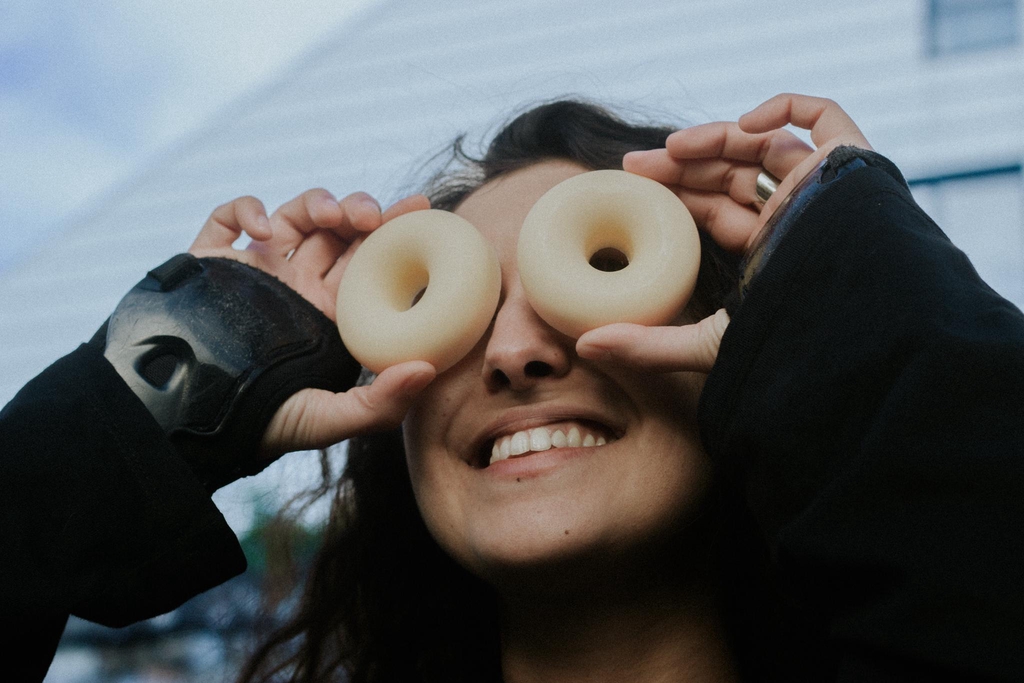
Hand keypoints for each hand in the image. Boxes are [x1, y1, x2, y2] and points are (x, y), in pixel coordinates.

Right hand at [189, 189, 436, 454]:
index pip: (370, 262)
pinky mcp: (212, 259)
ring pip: (294, 215)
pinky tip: (263, 231)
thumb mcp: (326, 420)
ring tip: (330, 216)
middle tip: (373, 216)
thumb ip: (379, 404)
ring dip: (317, 203)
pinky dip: (246, 209)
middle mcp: (297, 286)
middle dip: (360, 211)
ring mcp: (256, 269)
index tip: (420, 210)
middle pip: (338, 231)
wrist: (185, 419)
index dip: (395, 232)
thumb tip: (428, 371)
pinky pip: (228, 217)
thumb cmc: (260, 424)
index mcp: (329, 313)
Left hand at [578, 94, 872, 372]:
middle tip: (633, 166)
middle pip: (733, 177)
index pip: (717, 213)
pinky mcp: (852, 165)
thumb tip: (584, 345)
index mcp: (769, 252)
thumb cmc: (788, 343)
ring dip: (715, 139)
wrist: (861, 333)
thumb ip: (648, 346)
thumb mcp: (706, 345)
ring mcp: (824, 189)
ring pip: (764, 147)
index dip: (676, 197)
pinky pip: (826, 118)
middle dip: (681, 167)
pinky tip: (746, 122)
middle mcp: (796, 218)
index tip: (632, 189)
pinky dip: (786, 109)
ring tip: (669, 148)